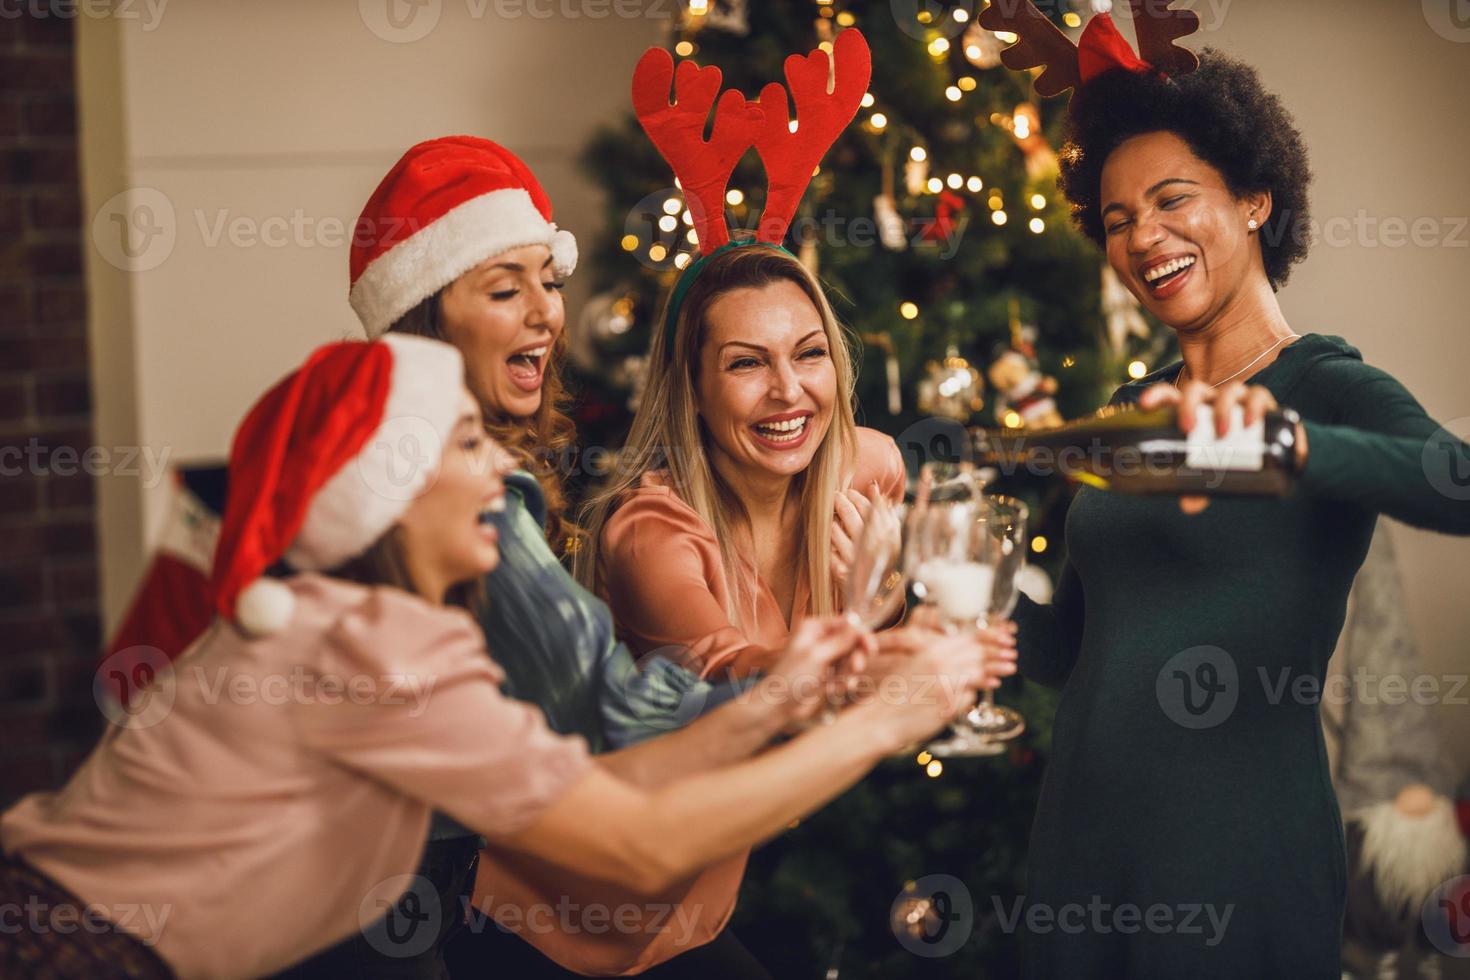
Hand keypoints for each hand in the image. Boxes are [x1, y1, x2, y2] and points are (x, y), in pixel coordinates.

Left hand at [760, 616, 876, 726]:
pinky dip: (842, 682)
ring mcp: (824, 657)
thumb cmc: (790, 678)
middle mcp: (820, 639)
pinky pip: (845, 674)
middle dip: (855, 656)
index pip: (846, 624)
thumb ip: (840, 641)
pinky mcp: (827, 675)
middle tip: (856, 667)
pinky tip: (832, 690)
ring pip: (850, 659)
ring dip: (848, 672)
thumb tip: (859, 625)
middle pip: (851, 641)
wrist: (778, 706)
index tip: (870, 648)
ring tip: (840, 683)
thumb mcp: (816, 656)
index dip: (860, 635)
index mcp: (814, 628)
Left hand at [830, 484, 879, 590]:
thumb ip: (883, 509)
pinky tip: (833, 542)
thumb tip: (873, 486)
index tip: (849, 493)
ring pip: (834, 529)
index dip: (855, 496)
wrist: (879, 593)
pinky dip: (828, 542)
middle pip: (849, 514)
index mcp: (887, 534)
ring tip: (833, 519)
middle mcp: (872, 546)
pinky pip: (826, 548)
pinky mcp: (840, 571)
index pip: (867, 506)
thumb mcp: (891, 534)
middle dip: (839, 502)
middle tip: (835, 497)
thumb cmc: (884, 557)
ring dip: (831, 522)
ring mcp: (855, 560)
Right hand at [854, 624, 1016, 751]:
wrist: (880, 719)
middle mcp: (939, 663)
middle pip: (977, 653)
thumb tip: (963, 653)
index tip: (1005, 636)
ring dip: (997, 668)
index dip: (990, 636)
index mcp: (929, 650)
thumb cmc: (894, 693)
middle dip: (998, 652)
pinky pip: (970, 696)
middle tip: (1012, 653)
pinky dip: (979, 691)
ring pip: (978, 671)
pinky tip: (992, 686)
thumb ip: (936, 656)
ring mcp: (945, 684)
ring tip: (1011, 667)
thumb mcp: (912, 665)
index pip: (968, 637)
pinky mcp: (948, 705)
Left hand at [1138, 380, 1304, 513]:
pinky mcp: (1261, 403)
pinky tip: (1252, 423)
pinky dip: (1255, 406)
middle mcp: (1211, 401)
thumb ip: (1197, 486)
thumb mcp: (1208, 470)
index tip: (1143, 405)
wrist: (1265, 451)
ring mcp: (1236, 400)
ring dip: (1223, 408)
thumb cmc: (1225, 455)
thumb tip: (1189, 506)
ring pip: (1228, 391)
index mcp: (1191, 411)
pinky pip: (1259, 396)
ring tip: (1222, 433)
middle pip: (1196, 391)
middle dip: (1189, 406)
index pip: (1169, 395)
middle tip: (1188, 428)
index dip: (1155, 395)